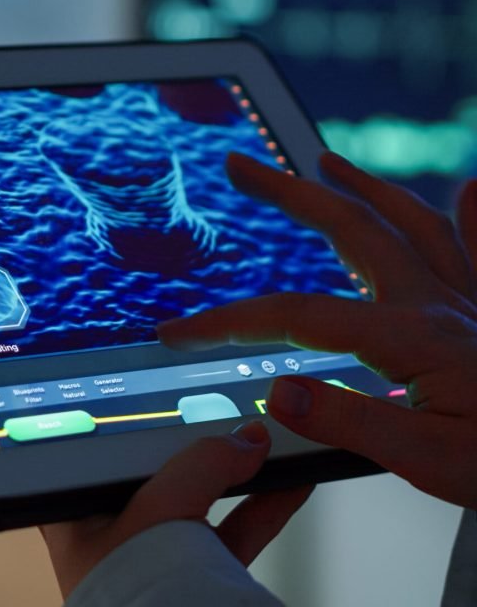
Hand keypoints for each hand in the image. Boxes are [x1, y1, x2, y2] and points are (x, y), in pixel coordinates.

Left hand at [39, 420, 312, 597]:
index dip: (121, 414)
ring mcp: (153, 554)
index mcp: (72, 511)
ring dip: (236, 470)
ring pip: (198, 498)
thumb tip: (246, 439)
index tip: (158, 386)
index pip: (89, 444)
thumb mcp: (159, 513)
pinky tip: (293, 482)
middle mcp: (107, 531)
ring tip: (266, 438)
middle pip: (152, 467)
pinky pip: (232, 530)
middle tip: (223, 406)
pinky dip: (263, 507)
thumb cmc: (134, 596)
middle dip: (191, 439)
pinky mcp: (196, 577)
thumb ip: (201, 467)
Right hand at [160, 151, 476, 509]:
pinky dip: (472, 214)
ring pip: (412, 222)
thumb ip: (351, 423)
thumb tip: (276, 392)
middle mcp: (438, 303)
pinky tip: (470, 189)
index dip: (229, 321)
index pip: (297, 315)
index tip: (178, 331)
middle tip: (243, 165)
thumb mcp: (430, 462)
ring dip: (363, 187)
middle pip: (351, 228)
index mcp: (411, 336)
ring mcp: (469, 301)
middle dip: (289, 193)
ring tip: (327, 162)